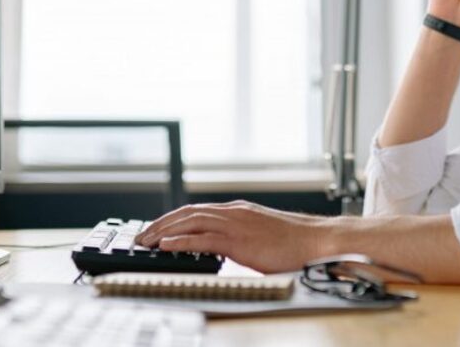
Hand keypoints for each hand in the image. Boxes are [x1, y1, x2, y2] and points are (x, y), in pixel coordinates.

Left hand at [135, 201, 330, 272]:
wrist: (316, 241)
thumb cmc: (294, 243)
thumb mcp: (261, 235)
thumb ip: (241, 237)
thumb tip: (223, 248)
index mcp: (238, 210)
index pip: (197, 210)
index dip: (173, 219)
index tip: (157, 229)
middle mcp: (233, 212)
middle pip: (188, 212)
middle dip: (161, 223)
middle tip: (142, 236)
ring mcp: (235, 224)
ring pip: (190, 222)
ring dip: (164, 231)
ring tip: (147, 241)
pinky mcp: (239, 240)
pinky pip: (203, 239)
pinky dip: (181, 241)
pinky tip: (167, 246)